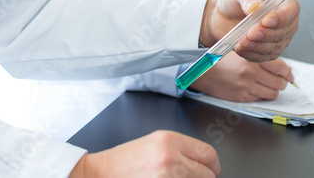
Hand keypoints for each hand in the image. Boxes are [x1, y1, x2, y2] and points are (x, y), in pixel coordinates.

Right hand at [70, 130, 219, 177]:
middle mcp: (171, 157)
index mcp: (169, 140)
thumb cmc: (122, 162)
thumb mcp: (152, 145)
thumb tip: (201, 163)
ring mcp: (168, 176)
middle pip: (208, 173)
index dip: (213, 166)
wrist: (100, 174)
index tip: (211, 171)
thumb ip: (178, 150)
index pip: (208, 154)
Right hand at [188, 55, 293, 101]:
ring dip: (274, 90)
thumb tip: (284, 68)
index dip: (287, 72)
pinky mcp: (242, 98)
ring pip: (272, 94)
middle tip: (280, 80)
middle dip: (282, 82)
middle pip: (279, 83)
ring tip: (269, 85)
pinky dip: (263, 95)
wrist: (203, 72)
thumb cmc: (222, 60)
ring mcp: (246, 87)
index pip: (280, 68)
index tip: (289, 74)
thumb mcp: (242, 52)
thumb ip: (261, 57)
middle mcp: (250, 74)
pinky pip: (261, 99)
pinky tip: (257, 89)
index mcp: (252, 59)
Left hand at [198, 0, 298, 61]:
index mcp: (283, 2)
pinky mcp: (267, 51)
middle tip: (250, 33)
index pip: (291, 10)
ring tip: (242, 42)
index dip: (281, 18)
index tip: (265, 21)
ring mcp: (278, 38)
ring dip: (258, 47)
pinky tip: (241, 48)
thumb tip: (256, 7)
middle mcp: (285, 22)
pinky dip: (252, 55)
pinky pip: (264, 57)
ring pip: (275, 47)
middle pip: (284, 32)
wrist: (220, 13)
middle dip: (266, 34)